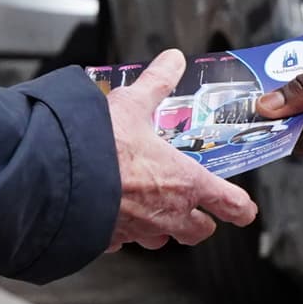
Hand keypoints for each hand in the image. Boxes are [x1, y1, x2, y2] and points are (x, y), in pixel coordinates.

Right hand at [104, 51, 261, 249]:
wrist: (58, 178)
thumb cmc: (102, 146)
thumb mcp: (133, 104)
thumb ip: (156, 83)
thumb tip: (172, 62)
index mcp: (186, 182)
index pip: (230, 204)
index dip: (241, 208)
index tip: (245, 209)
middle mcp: (168, 213)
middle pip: (199, 231)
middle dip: (200, 221)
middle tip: (196, 208)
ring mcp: (139, 230)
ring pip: (162, 240)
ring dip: (163, 228)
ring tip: (153, 209)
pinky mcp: (110, 239)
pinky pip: (123, 241)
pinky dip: (123, 231)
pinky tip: (113, 213)